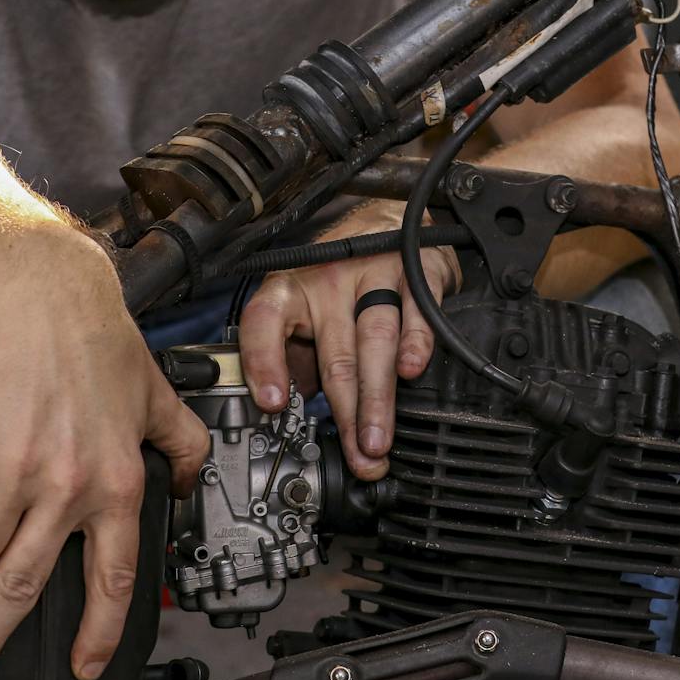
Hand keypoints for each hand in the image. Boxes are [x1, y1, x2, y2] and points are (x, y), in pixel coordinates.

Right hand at [0, 228, 207, 679]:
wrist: (39, 295)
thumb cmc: (95, 339)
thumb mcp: (156, 395)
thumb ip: (182, 443)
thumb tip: (190, 483)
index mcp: (118, 481)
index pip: (114, 577)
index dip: (99, 632)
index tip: (85, 665)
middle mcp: (69, 486)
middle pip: (24, 587)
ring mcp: (18, 474)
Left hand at [238, 204, 458, 479]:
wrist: (386, 224)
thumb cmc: (338, 279)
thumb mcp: (303, 313)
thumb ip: (294, 360)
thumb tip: (284, 416)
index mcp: (290, 290)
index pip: (264, 322)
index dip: (263, 362)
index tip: (271, 403)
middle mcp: (327, 281)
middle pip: (334, 355)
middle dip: (346, 413)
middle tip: (356, 454)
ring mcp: (372, 275)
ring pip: (374, 341)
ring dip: (377, 397)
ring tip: (378, 439)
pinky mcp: (414, 273)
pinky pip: (416, 313)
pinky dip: (416, 343)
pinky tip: (412, 371)